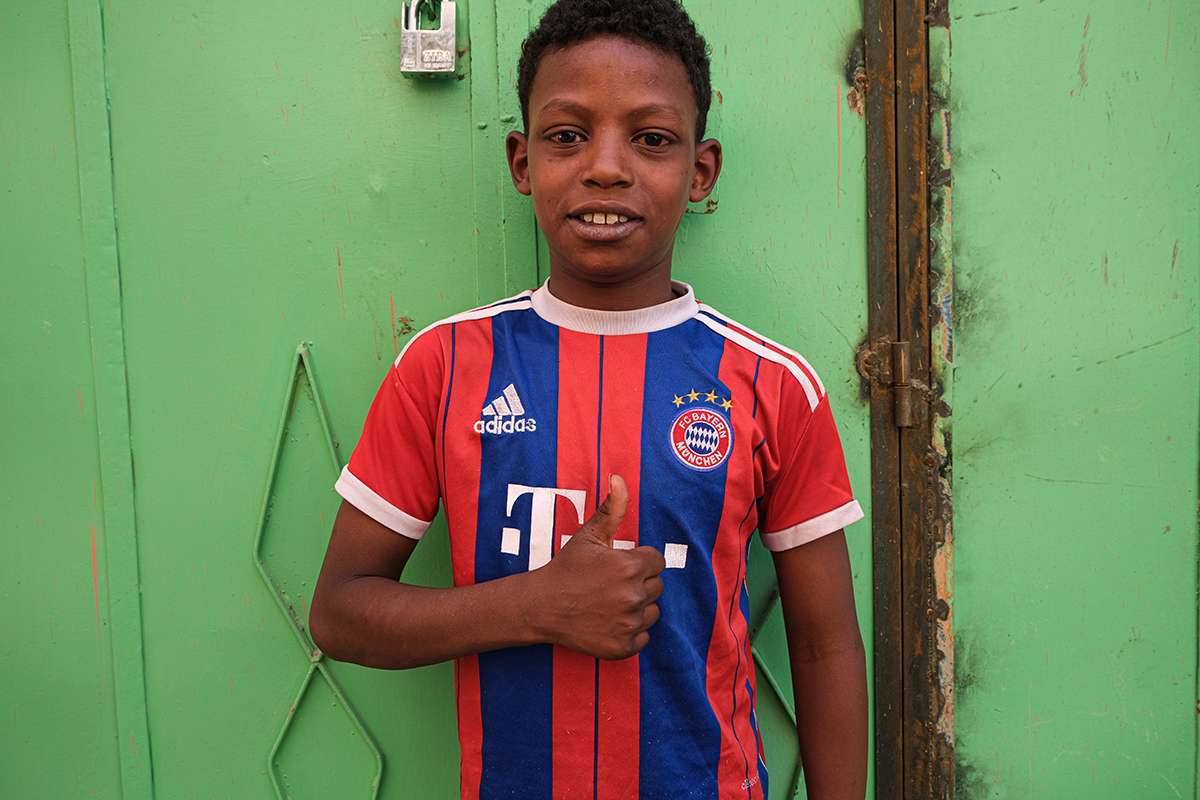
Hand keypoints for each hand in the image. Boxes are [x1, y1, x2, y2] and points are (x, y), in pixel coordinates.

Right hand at [534, 475, 665, 659]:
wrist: (541, 607)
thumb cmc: (566, 568)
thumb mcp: (588, 536)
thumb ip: (611, 508)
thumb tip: (619, 478)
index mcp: (631, 566)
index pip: (657, 562)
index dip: (639, 562)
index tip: (618, 567)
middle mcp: (634, 595)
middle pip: (657, 587)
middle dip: (639, 584)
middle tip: (610, 585)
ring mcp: (630, 623)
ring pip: (652, 612)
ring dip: (637, 608)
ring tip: (609, 602)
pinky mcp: (624, 646)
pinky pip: (643, 636)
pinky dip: (629, 631)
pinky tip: (608, 621)